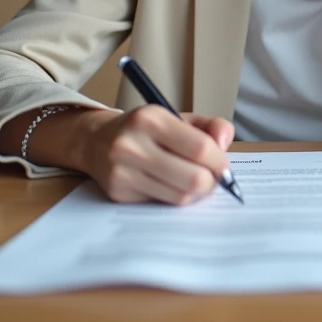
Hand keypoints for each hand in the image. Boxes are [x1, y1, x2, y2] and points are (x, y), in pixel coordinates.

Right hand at [78, 105, 234, 205]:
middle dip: (211, 182)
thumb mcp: (177, 117)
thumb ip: (209, 126)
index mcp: (151, 118)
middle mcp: (132, 144)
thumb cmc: (145, 130)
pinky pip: (162, 203)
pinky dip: (174, 197)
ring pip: (180, 196)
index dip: (220, 161)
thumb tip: (225, 143)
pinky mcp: (118, 193)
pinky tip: (169, 184)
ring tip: (194, 181)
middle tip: (212, 177)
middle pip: (193, 179)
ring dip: (196, 193)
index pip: (200, 148)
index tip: (223, 165)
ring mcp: (122, 171)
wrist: (95, 141)